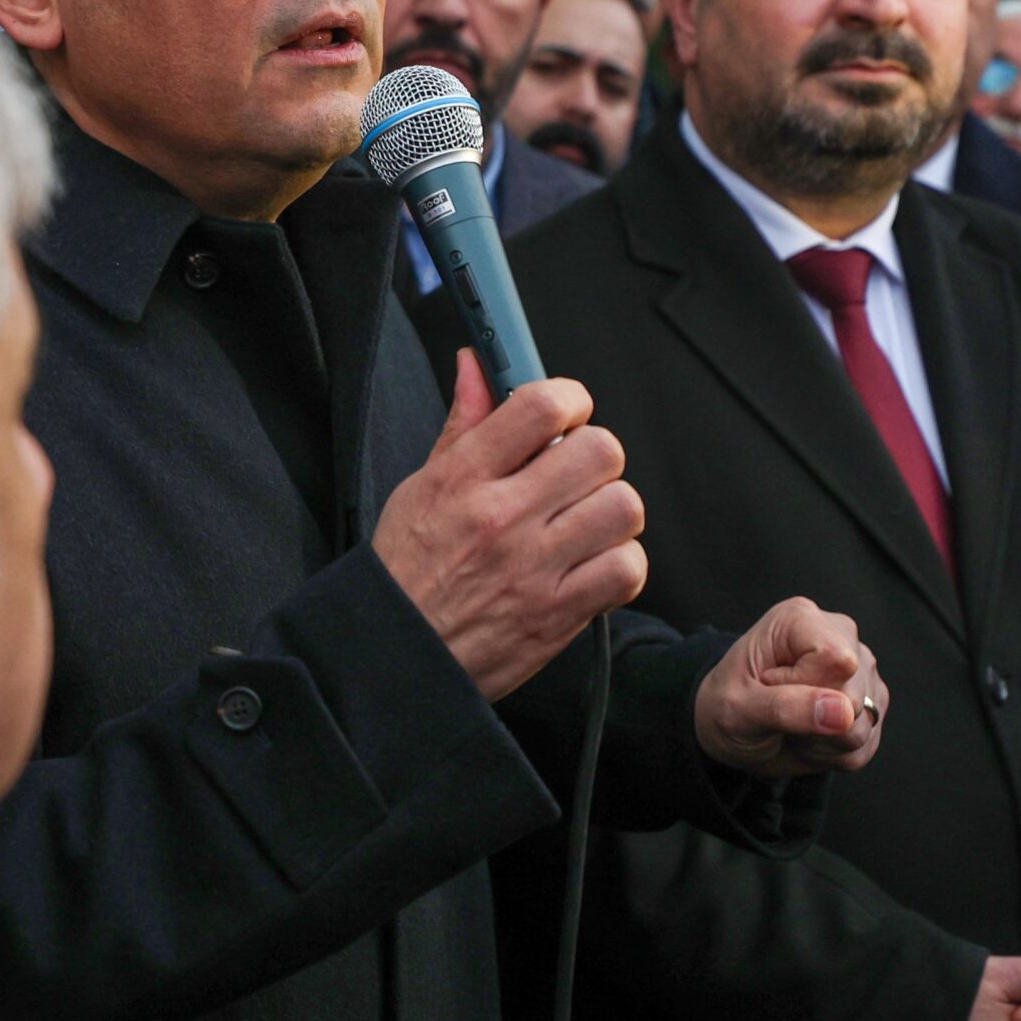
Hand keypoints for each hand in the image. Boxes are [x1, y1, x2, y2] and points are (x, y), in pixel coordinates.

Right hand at [374, 350, 647, 700]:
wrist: (394, 656)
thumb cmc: (407, 570)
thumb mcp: (421, 485)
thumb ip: (462, 424)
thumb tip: (477, 364)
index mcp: (464, 478)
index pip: (541, 405)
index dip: (571, 398)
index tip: (567, 413)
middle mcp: (502, 517)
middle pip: (598, 450)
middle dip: (594, 455)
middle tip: (574, 474)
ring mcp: (533, 568)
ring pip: (622, 507)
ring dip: (612, 510)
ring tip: (584, 521)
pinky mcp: (557, 615)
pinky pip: (626, 569)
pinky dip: (620, 564)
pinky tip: (592, 564)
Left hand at [692, 598, 885, 776]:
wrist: (730, 731)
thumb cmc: (726, 707)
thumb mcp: (737, 709)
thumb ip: (786, 707)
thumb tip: (843, 712)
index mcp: (799, 620)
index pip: (835, 659)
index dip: (805, 688)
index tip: (770, 688)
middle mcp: (839, 636)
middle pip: (854, 694)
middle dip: (815, 721)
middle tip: (780, 713)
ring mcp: (861, 669)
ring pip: (866, 722)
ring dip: (824, 741)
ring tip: (793, 724)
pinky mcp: (872, 701)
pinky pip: (868, 743)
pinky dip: (835, 752)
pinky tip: (811, 736)